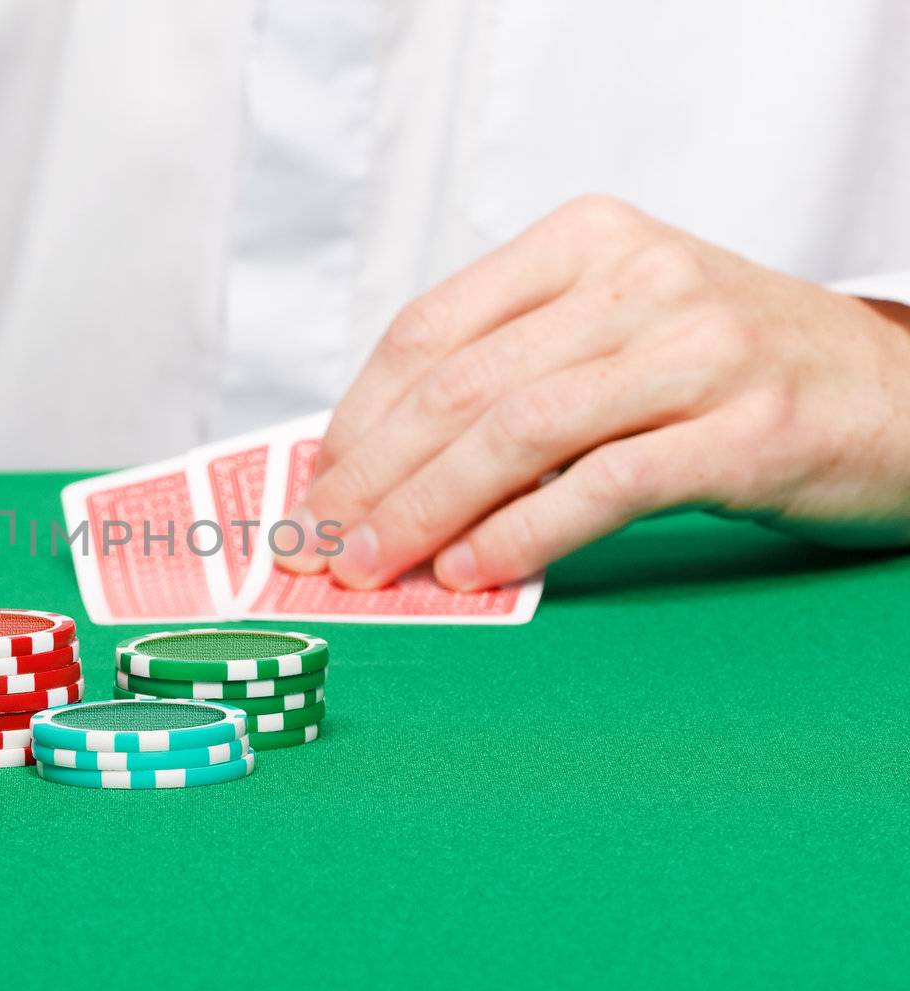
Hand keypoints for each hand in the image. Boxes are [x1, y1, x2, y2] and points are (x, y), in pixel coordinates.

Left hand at [275, 195, 909, 589]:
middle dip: (377, 476)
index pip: (433, 327)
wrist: (897, 392)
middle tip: (327, 545)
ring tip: (379, 567)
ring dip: (428, 510)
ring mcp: (700, 350)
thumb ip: (509, 370)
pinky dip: (523, 533)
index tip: (317, 485)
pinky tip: (473, 568)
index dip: (359, 415)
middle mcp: (639, 280)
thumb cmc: (728, 370)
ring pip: (520, 433)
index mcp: (586, 243)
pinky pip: (605, 485)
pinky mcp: (751, 429)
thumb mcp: (613, 333)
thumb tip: (376, 460)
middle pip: (464, 385)